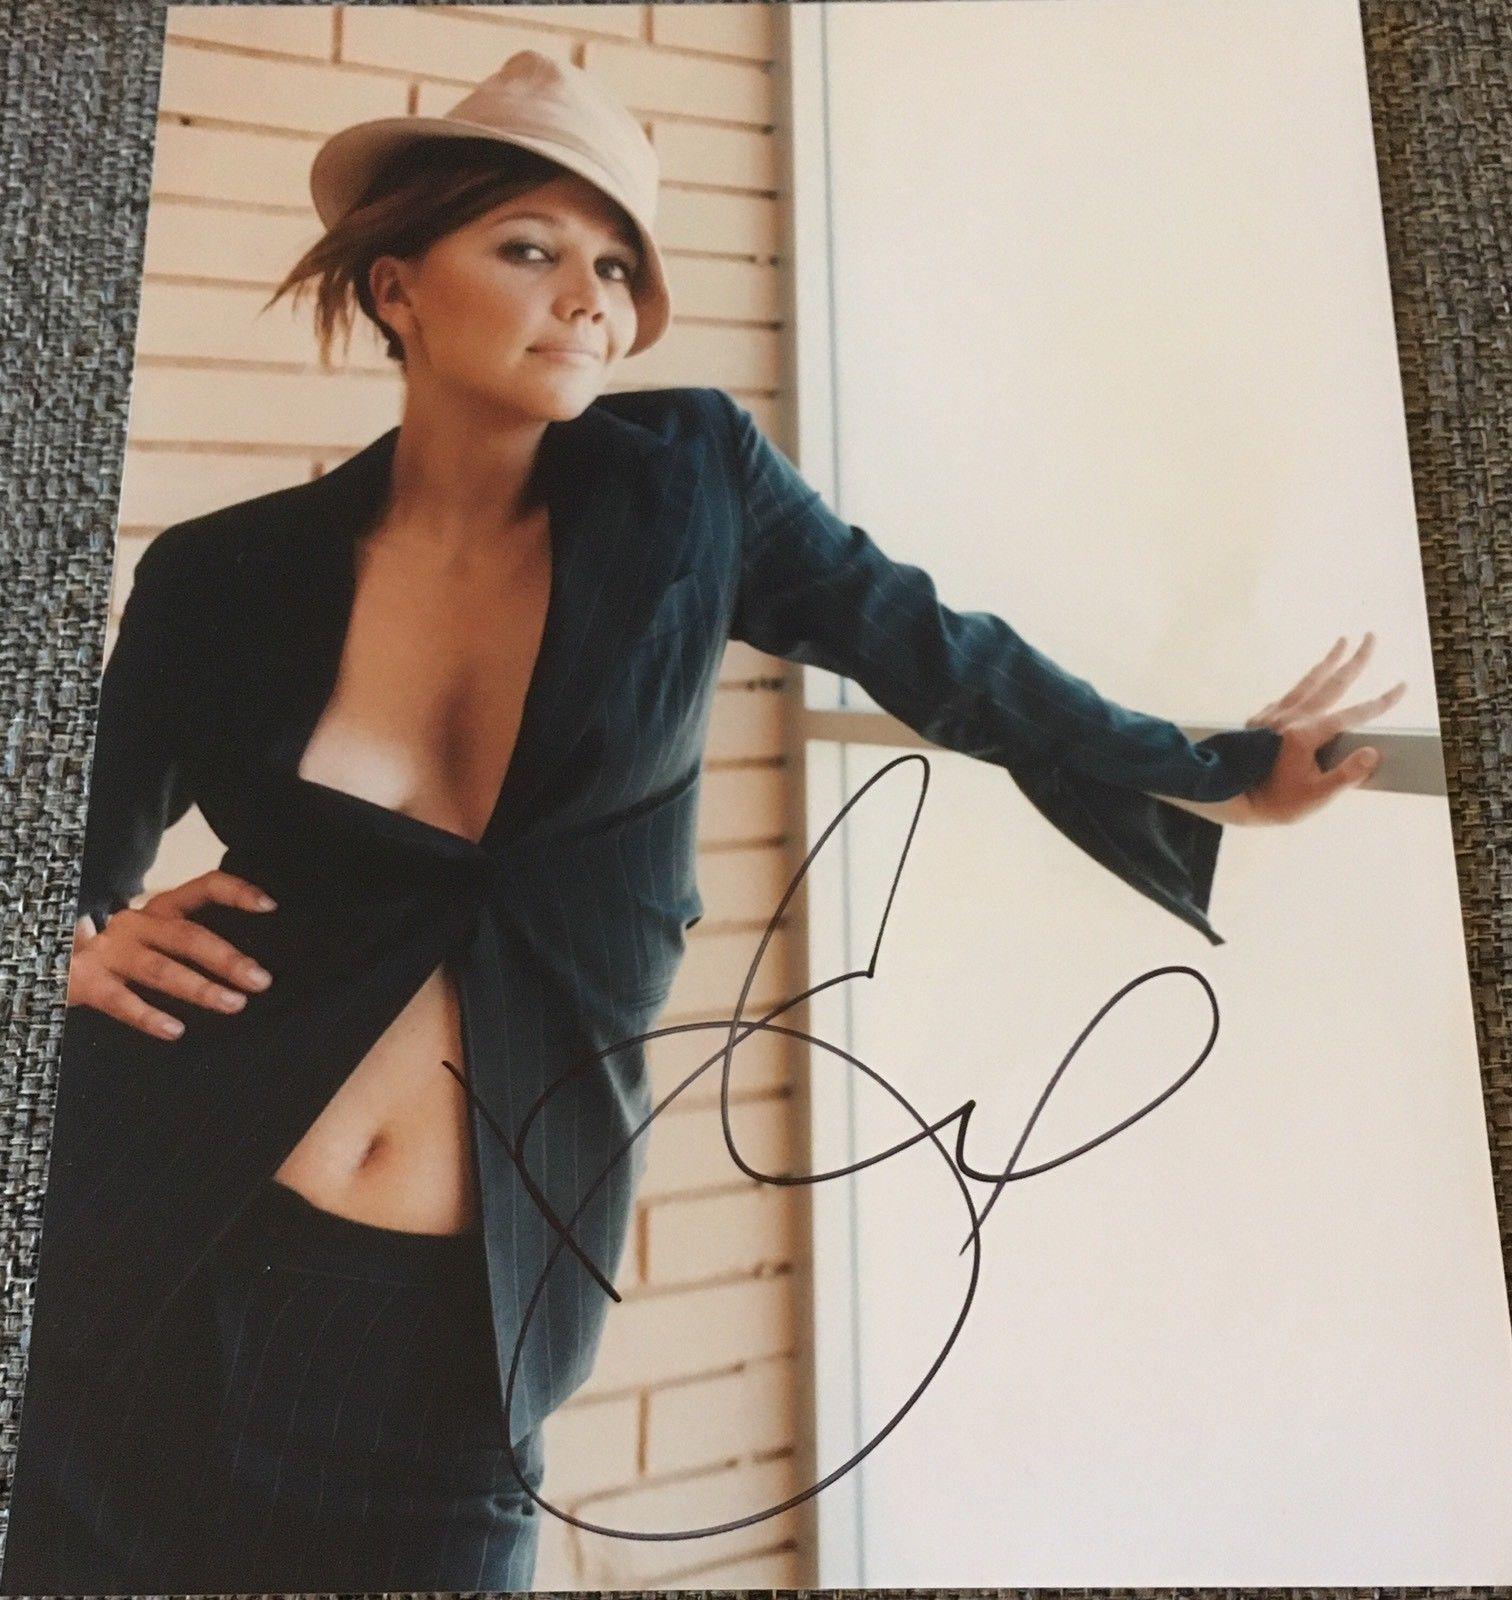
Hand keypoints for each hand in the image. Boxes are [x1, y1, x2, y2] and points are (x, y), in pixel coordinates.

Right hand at [67, 870, 278, 1040]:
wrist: (42, 958)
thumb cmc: (113, 953)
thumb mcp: (149, 936)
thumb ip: (184, 940)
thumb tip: (244, 965)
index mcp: (157, 910)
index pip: (203, 889)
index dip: (237, 892)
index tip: (270, 906)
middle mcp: (135, 924)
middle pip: (189, 937)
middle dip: (228, 959)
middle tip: (261, 981)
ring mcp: (108, 951)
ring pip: (161, 970)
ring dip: (200, 988)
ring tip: (235, 1004)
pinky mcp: (84, 980)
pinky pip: (120, 1000)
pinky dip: (148, 1016)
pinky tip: (175, 1030)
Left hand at [1242, 633, 1405, 823]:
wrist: (1224, 795)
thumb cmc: (1273, 802)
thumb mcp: (1315, 797)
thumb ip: (1346, 775)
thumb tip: (1373, 752)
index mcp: (1307, 735)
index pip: (1353, 715)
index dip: (1381, 702)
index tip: (1402, 686)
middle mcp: (1291, 717)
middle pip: (1330, 683)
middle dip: (1355, 660)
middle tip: (1371, 636)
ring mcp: (1273, 715)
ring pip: (1306, 682)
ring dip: (1326, 662)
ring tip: (1341, 642)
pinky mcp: (1259, 720)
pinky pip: (1286, 695)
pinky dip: (1301, 685)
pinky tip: (1306, 684)